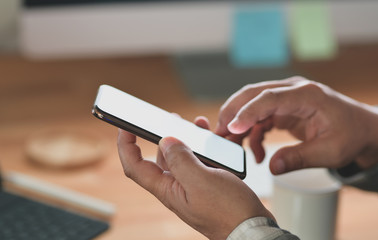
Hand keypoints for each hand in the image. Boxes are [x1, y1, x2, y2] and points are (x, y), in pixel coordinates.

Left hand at [117, 125, 272, 239]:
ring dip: (187, 139)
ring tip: (196, 125)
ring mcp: (193, 187)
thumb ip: (181, 159)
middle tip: (169, 118)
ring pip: (183, 158)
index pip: (135, 167)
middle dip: (162, 136)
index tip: (125, 126)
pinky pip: (200, 162)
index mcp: (168, 189)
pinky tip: (212, 140)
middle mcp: (177, 188)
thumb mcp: (202, 180)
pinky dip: (204, 148)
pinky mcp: (208, 185)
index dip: (126, 146)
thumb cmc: (228, 212)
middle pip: (160, 158)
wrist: (253, 229)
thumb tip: (165, 140)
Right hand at [216, 76, 377, 173]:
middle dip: (233, 113)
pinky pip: (260, 117)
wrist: (363, 129)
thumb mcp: (330, 152)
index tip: (231, 127)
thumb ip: (300, 158)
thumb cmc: (351, 136)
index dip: (248, 112)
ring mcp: (288, 97)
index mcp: (308, 95)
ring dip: (239, 125)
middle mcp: (294, 91)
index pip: (270, 98)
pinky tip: (256, 153)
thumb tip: (272, 167)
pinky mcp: (285, 108)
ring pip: (253, 104)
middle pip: (254, 94)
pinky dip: (253, 133)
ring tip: (232, 148)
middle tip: (218, 135)